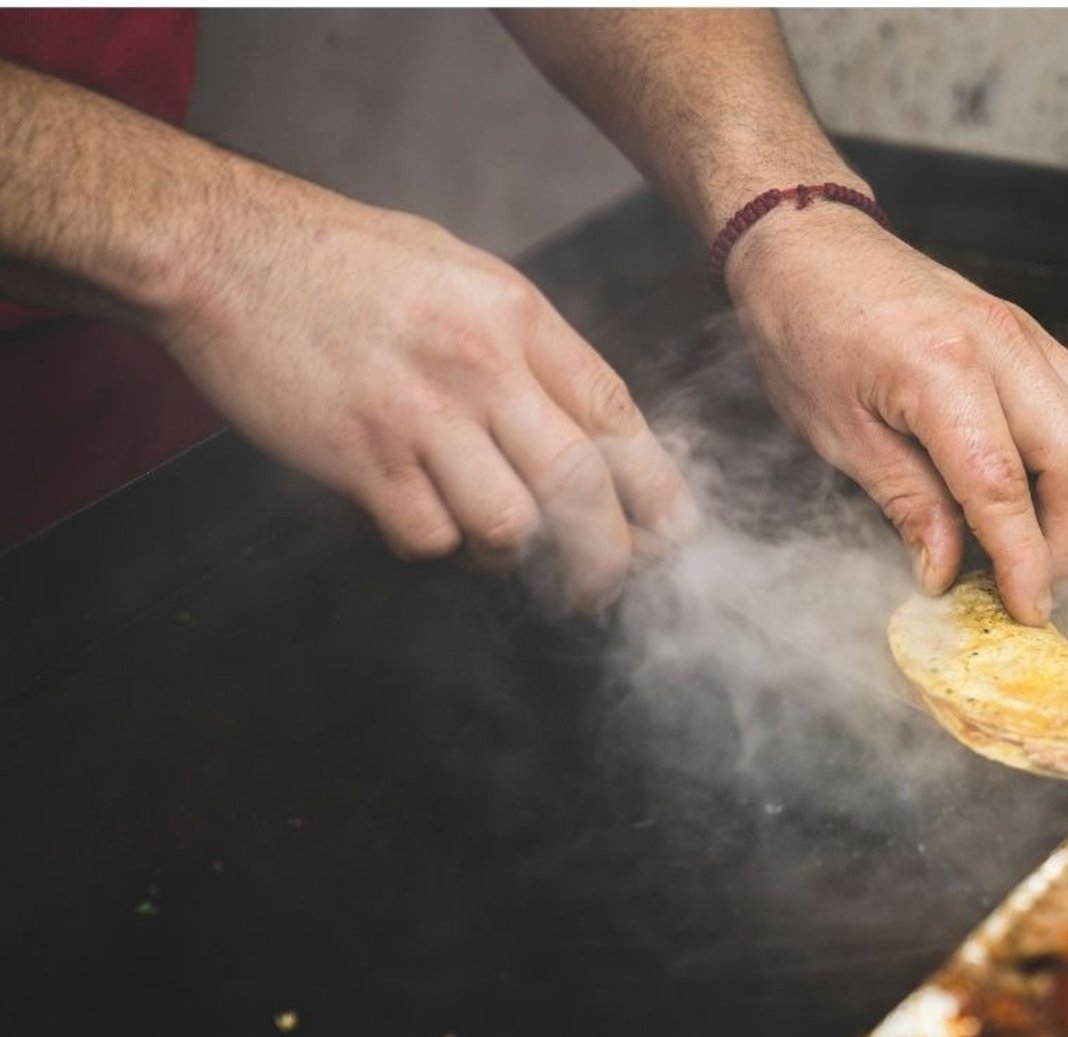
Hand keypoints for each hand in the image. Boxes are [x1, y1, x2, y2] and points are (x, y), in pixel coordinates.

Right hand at [151, 174, 694, 611]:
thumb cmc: (345, 261)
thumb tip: (589, 421)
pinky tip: (417, 512)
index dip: (657, 488)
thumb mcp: (464, 273)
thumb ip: (528, 345)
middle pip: (581, 486)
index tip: (674, 533)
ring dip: (514, 553)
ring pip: (509, 525)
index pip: (616, 413)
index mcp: (516, 315)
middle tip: (608, 582)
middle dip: (610, 553)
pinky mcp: (358, 456)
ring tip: (501, 546)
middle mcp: (479, 365)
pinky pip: (427, 535)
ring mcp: (417, 414)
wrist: (223, 252)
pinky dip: (433, 542)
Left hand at [726, 205, 1067, 625]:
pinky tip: (1042, 484)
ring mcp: (1021, 330)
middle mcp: (997, 343)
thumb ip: (906, 503)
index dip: (1023, 559)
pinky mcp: (1027, 329)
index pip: (1003, 486)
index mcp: (939, 370)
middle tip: (1034, 583)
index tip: (1029, 610)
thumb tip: (945, 570)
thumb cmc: (803, 328)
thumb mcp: (837, 433)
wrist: (806, 243)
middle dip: (1067, 536)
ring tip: (1040, 540)